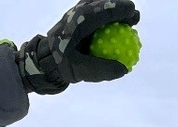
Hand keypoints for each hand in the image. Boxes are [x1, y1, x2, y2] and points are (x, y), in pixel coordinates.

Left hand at [18, 0, 140, 94]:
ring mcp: (75, 14)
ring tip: (127, 20)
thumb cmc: (61, 65)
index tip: (134, 15)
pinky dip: (106, 17)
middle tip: (134, 17)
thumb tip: (124, 69)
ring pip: (98, 5)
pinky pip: (94, 13)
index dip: (121, 10)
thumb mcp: (80, 70)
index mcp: (78, 21)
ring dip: (113, 10)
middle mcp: (77, 13)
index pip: (103, 10)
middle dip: (120, 7)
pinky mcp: (75, 19)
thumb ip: (102, 70)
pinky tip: (115, 28)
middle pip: (102, 3)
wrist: (43, 61)